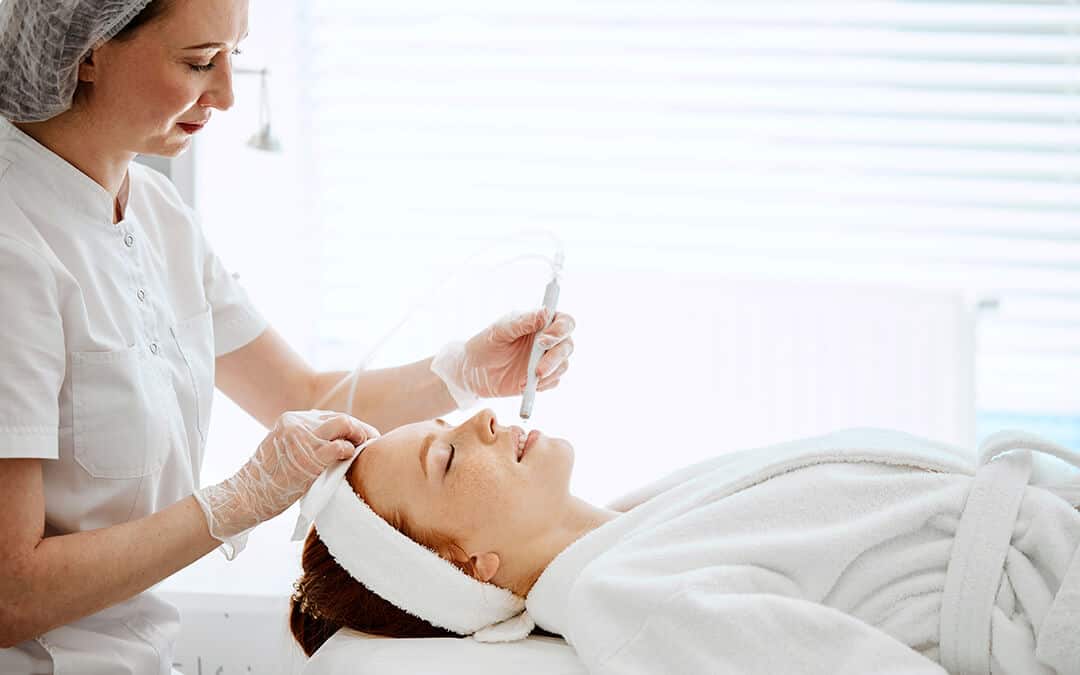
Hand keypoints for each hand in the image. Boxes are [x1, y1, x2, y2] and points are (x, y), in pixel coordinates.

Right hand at [194, 411, 377, 550]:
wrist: (246, 496)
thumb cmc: (266, 480)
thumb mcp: (282, 449)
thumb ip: (304, 441)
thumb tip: (334, 442)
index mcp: (290, 420)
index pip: (329, 417)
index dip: (348, 426)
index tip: (360, 436)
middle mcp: (297, 424)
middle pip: (341, 418)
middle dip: (360, 429)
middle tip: (372, 440)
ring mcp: (302, 440)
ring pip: (345, 425)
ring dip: (361, 436)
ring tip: (367, 448)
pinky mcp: (309, 459)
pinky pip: (340, 447)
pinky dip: (351, 451)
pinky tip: (352, 458)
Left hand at [431, 309, 575, 407]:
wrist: (473, 372)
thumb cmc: (484, 345)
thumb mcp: (499, 331)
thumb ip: (522, 322)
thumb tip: (545, 312)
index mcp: (540, 323)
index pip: (564, 321)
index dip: (561, 330)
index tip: (544, 340)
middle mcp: (547, 340)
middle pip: (567, 344)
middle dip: (556, 356)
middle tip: (538, 366)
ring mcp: (546, 360)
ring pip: (563, 365)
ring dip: (550, 371)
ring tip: (531, 377)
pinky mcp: (541, 379)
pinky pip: (553, 382)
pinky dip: (543, 385)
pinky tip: (526, 384)